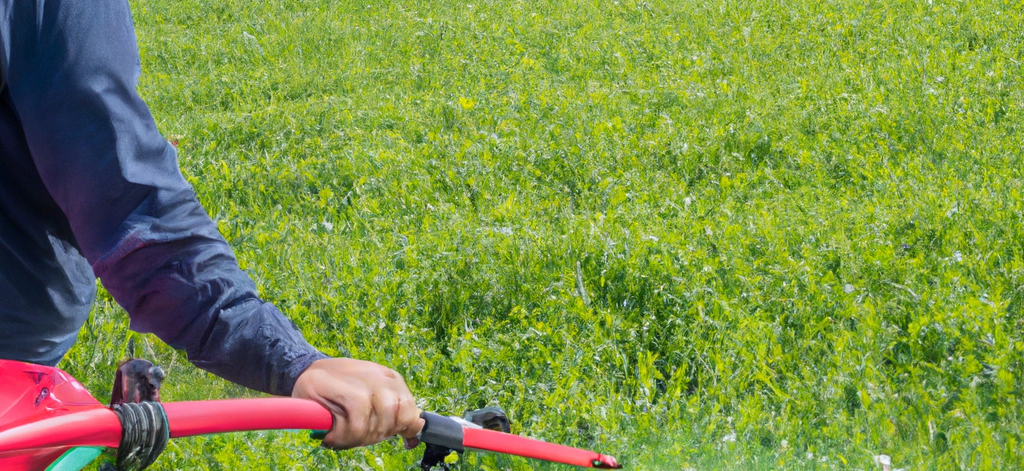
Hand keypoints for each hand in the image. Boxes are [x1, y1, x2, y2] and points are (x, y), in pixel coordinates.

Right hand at [292, 358, 424, 449]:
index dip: (400, 430)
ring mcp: (367, 383)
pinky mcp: (347, 392)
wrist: (304, 372)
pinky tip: (331, 435)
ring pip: (378, 425)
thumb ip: (391, 413)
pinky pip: (357, 427)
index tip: (381, 434)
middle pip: (395, 420)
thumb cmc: (337, 389)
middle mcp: (383, 379)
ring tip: (341, 435)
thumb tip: (413, 438)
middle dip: (375, 434)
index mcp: (392, 380)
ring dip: (358, 438)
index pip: (411, 412)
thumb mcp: (369, 397)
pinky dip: (343, 438)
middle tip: (354, 434)